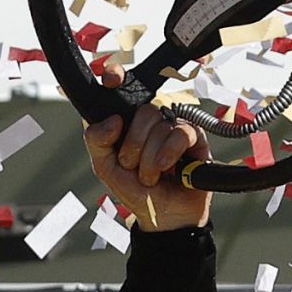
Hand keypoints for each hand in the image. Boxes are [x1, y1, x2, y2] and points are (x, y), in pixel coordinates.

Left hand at [83, 66, 211, 232]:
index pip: (120, 89)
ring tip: (150, 175)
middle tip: (132, 166)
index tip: (112, 78)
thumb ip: (96, 141)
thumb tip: (113, 120)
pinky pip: (181, 133)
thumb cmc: (133, 189)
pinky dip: (169, 154)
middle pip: (143, 112)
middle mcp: (149, 121)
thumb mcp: (104, 166)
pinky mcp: (194, 138)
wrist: (161, 215)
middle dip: (133, 145)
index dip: (116, 76)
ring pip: (160, 125)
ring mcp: (172, 127)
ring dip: (149, 158)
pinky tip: (168, 170)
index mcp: (125, 122)